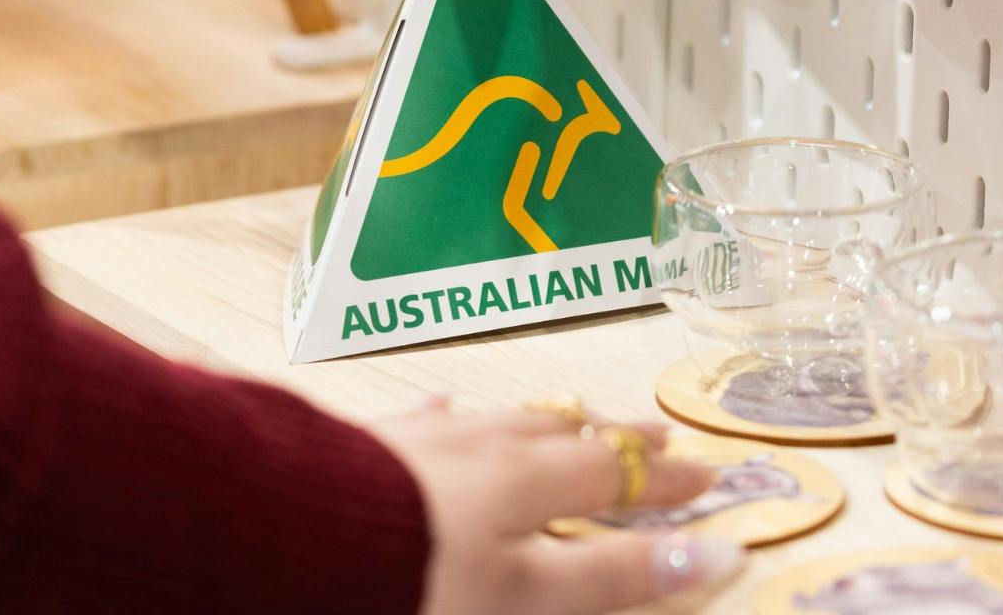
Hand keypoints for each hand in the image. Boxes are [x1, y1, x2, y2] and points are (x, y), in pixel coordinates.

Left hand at [370, 402, 739, 614]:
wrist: (290, 544)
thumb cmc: (417, 578)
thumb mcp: (529, 596)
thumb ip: (614, 575)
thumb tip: (712, 556)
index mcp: (527, 478)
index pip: (616, 474)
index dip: (665, 480)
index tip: (709, 473)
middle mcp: (480, 445)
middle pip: (564, 436)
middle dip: (613, 439)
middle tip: (652, 434)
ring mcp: (422, 438)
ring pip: (500, 420)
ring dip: (546, 421)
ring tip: (571, 418)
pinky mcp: (370, 444)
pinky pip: (426, 419)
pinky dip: (454, 416)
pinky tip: (449, 406)